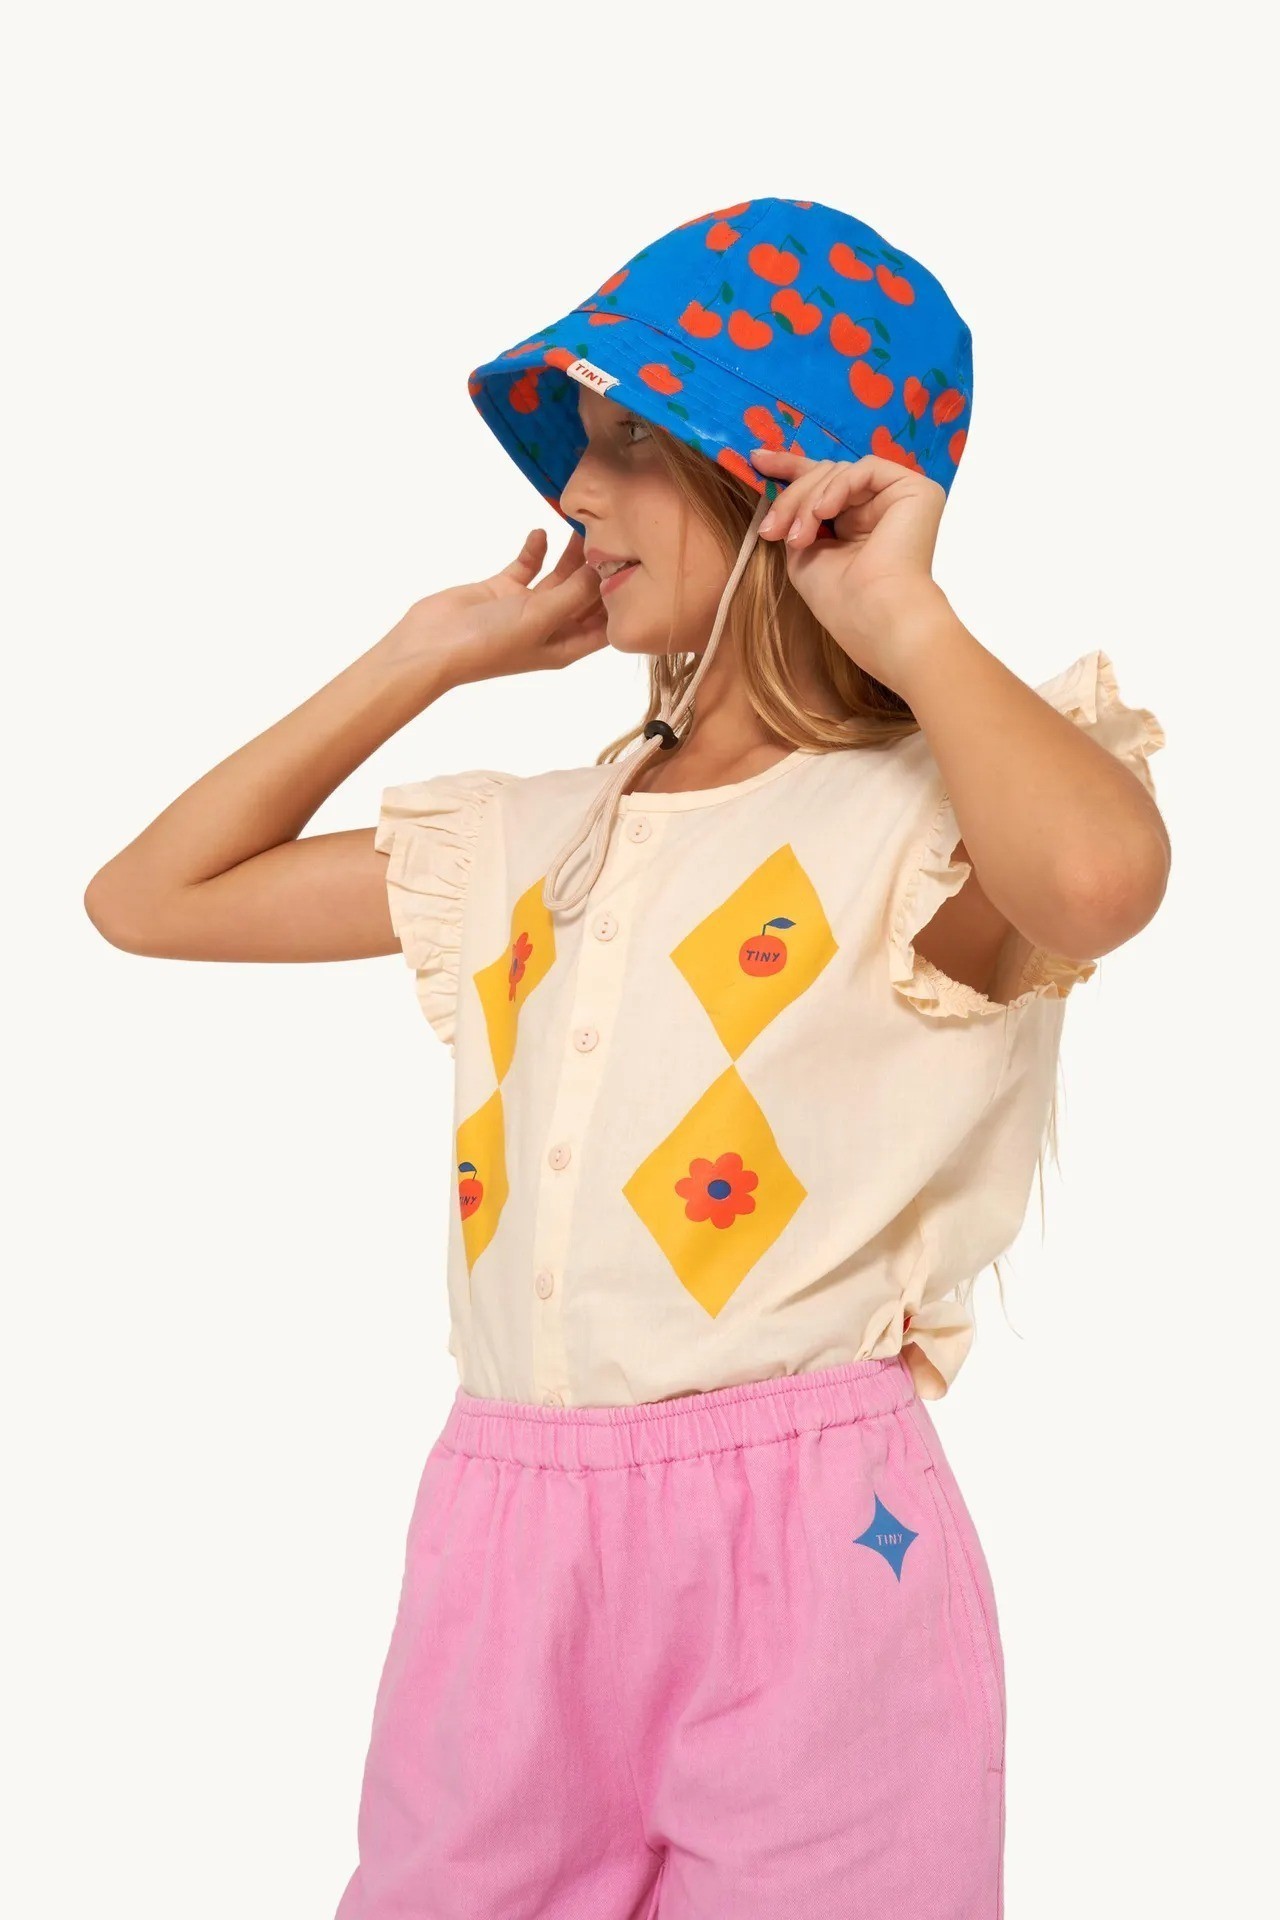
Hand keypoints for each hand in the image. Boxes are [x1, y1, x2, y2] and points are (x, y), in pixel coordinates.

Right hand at [394, 527, 608, 686]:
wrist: (432, 644)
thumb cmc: (490, 643)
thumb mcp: (541, 618)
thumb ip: (574, 593)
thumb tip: (603, 571)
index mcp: (566, 646)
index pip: (607, 625)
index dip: (623, 600)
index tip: (637, 567)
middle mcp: (552, 627)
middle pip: (587, 595)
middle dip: (600, 569)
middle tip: (613, 532)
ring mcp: (527, 607)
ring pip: (560, 576)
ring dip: (571, 554)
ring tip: (582, 523)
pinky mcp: (505, 589)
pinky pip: (528, 565)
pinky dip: (536, 550)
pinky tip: (540, 532)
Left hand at [749, 447, 947, 687]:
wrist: (876, 616)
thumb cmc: (840, 600)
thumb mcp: (804, 554)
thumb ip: (798, 520)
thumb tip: (781, 494)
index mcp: (855, 524)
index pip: (822, 484)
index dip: (789, 468)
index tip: (756, 460)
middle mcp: (878, 508)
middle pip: (825, 475)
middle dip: (791, 497)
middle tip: (770, 529)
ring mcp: (898, 498)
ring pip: (839, 472)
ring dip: (808, 502)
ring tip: (798, 537)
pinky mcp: (916, 490)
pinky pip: (866, 469)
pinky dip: (837, 488)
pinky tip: (823, 512)